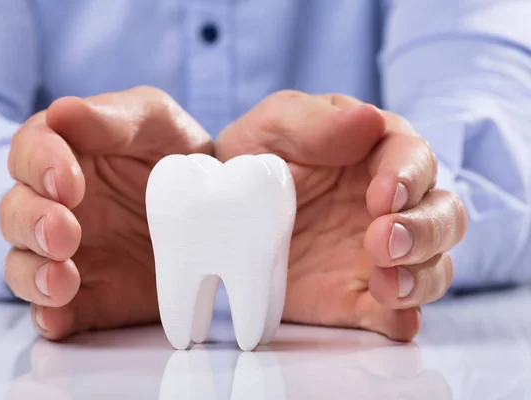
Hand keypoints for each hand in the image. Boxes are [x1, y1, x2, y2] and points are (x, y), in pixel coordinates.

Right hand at [0, 86, 212, 338]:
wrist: (216, 210)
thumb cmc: (177, 152)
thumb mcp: (155, 121)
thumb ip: (112, 118)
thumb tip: (61, 112)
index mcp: (65, 155)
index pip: (30, 153)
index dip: (40, 165)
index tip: (68, 182)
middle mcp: (56, 205)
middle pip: (17, 213)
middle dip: (34, 222)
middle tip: (65, 232)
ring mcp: (68, 254)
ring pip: (23, 265)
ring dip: (33, 273)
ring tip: (62, 280)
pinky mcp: (87, 295)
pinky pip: (55, 310)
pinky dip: (49, 316)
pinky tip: (58, 316)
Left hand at [216, 91, 466, 340]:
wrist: (221, 212)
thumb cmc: (254, 156)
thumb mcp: (274, 128)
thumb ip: (317, 123)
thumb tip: (368, 119)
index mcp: (377, 154)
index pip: (415, 160)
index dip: (409, 178)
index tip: (382, 196)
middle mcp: (392, 207)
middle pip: (443, 216)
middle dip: (424, 230)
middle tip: (382, 241)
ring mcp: (379, 255)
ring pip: (433, 266)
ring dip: (421, 277)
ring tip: (387, 285)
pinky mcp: (359, 296)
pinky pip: (395, 313)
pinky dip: (402, 318)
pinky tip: (394, 318)